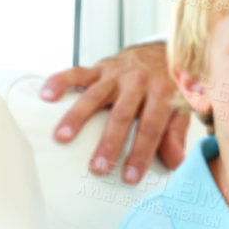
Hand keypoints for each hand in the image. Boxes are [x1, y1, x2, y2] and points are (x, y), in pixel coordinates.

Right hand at [41, 42, 188, 184]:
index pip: (151, 127)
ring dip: (77, 116)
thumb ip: (175, 134)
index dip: (141, 153)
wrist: (163, 50)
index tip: (129, 177)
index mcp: (162, 92)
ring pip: (94, 96)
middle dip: (109, 142)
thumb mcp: (181, 107)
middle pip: (121, 115)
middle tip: (98, 167)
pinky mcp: (99, 67)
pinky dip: (60, 82)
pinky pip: (76, 72)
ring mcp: (116, 74)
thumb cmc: (170, 86)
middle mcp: (138, 81)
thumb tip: (176, 164)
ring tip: (62, 138)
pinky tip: (46, 96)